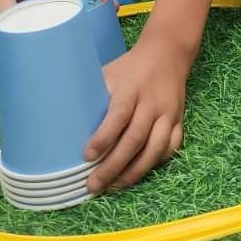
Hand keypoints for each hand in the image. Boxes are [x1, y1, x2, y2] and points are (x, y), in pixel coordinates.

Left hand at [83, 39, 190, 193]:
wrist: (168, 53)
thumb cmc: (129, 67)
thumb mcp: (108, 73)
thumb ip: (93, 96)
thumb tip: (61, 121)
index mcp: (131, 88)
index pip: (118, 115)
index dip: (104, 137)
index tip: (87, 156)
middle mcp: (152, 103)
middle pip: (135, 138)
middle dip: (113, 166)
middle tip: (93, 185)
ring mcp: (169, 113)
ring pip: (155, 149)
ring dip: (134, 172)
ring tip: (114, 187)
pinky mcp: (179, 121)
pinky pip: (170, 147)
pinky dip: (155, 163)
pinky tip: (138, 173)